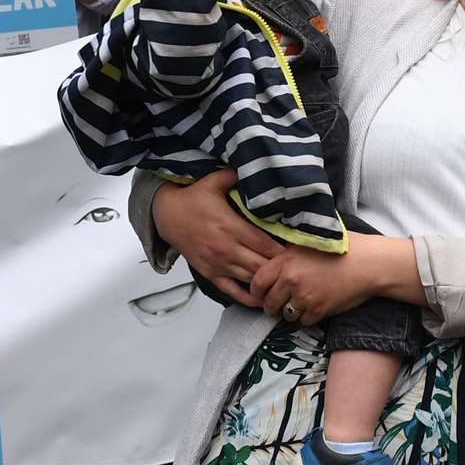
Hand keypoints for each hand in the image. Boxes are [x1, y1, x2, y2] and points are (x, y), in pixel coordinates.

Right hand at [151, 170, 284, 305]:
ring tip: (284, 284)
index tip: (298, 252)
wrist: (166, 215)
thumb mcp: (212, 182)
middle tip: (295, 270)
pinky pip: (231, 291)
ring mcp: (218, 263)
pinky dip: (247, 297)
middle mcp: (226, 248)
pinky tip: (261, 298)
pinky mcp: (210, 273)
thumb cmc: (191, 199)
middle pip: (261, 265)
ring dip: (267, 283)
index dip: (283, 251)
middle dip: (279, 269)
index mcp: (230, 226)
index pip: (264, 244)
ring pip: (249, 280)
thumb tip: (255, 166)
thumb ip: (234, 175)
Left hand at [252, 240, 375, 325]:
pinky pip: (304, 321)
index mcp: (285, 261)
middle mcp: (292, 280)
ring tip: (293, 307)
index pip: (258, 282)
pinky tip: (310, 309)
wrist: (367, 264)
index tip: (257, 294)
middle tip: (272, 306)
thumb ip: (287, 251)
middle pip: (270, 302)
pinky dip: (305, 318)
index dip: (255, 291)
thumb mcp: (307, 242)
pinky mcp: (320, 310)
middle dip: (269, 306)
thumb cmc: (340, 248)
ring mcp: (306, 297)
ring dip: (288, 313)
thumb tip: (270, 255)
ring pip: (286, 314)